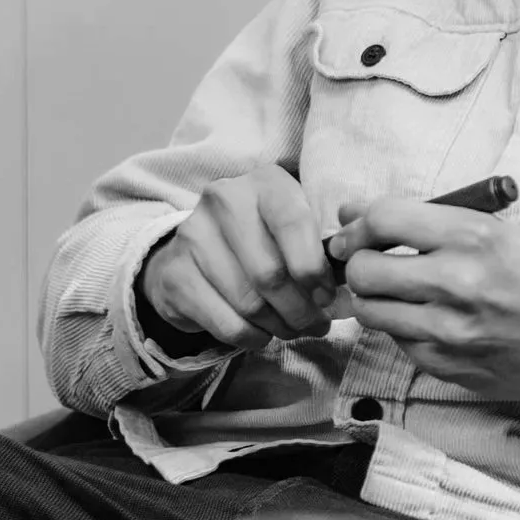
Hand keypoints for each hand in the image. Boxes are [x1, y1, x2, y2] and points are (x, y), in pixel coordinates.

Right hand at [137, 168, 338, 353]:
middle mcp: (223, 200)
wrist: (196, 251)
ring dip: (279, 326)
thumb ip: (323, 248)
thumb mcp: (294, 228)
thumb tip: (345, 286)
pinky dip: (252, 337)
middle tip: (315, 324)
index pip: (294, 224)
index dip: (314, 269)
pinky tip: (261, 334)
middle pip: (270, 273)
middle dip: (301, 309)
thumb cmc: (263, 239)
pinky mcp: (174, 274)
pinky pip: (225, 322)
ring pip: (249, 303)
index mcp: (264, 183)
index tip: (327, 296)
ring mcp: (192, 236)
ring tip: (291, 329)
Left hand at [338, 198, 519, 403]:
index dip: (357, 223)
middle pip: (363, 270)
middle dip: (358, 263)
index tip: (353, 230)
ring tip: (397, 294)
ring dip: (374, 299)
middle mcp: (457, 283)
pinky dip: (404, 329)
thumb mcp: (498, 231)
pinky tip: (430, 322)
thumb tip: (352, 214)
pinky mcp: (447, 366)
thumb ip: (428, 221)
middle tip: (371, 264)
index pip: (384, 219)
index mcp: (473, 237)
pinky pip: (398, 342)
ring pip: (370, 312)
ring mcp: (449, 332)